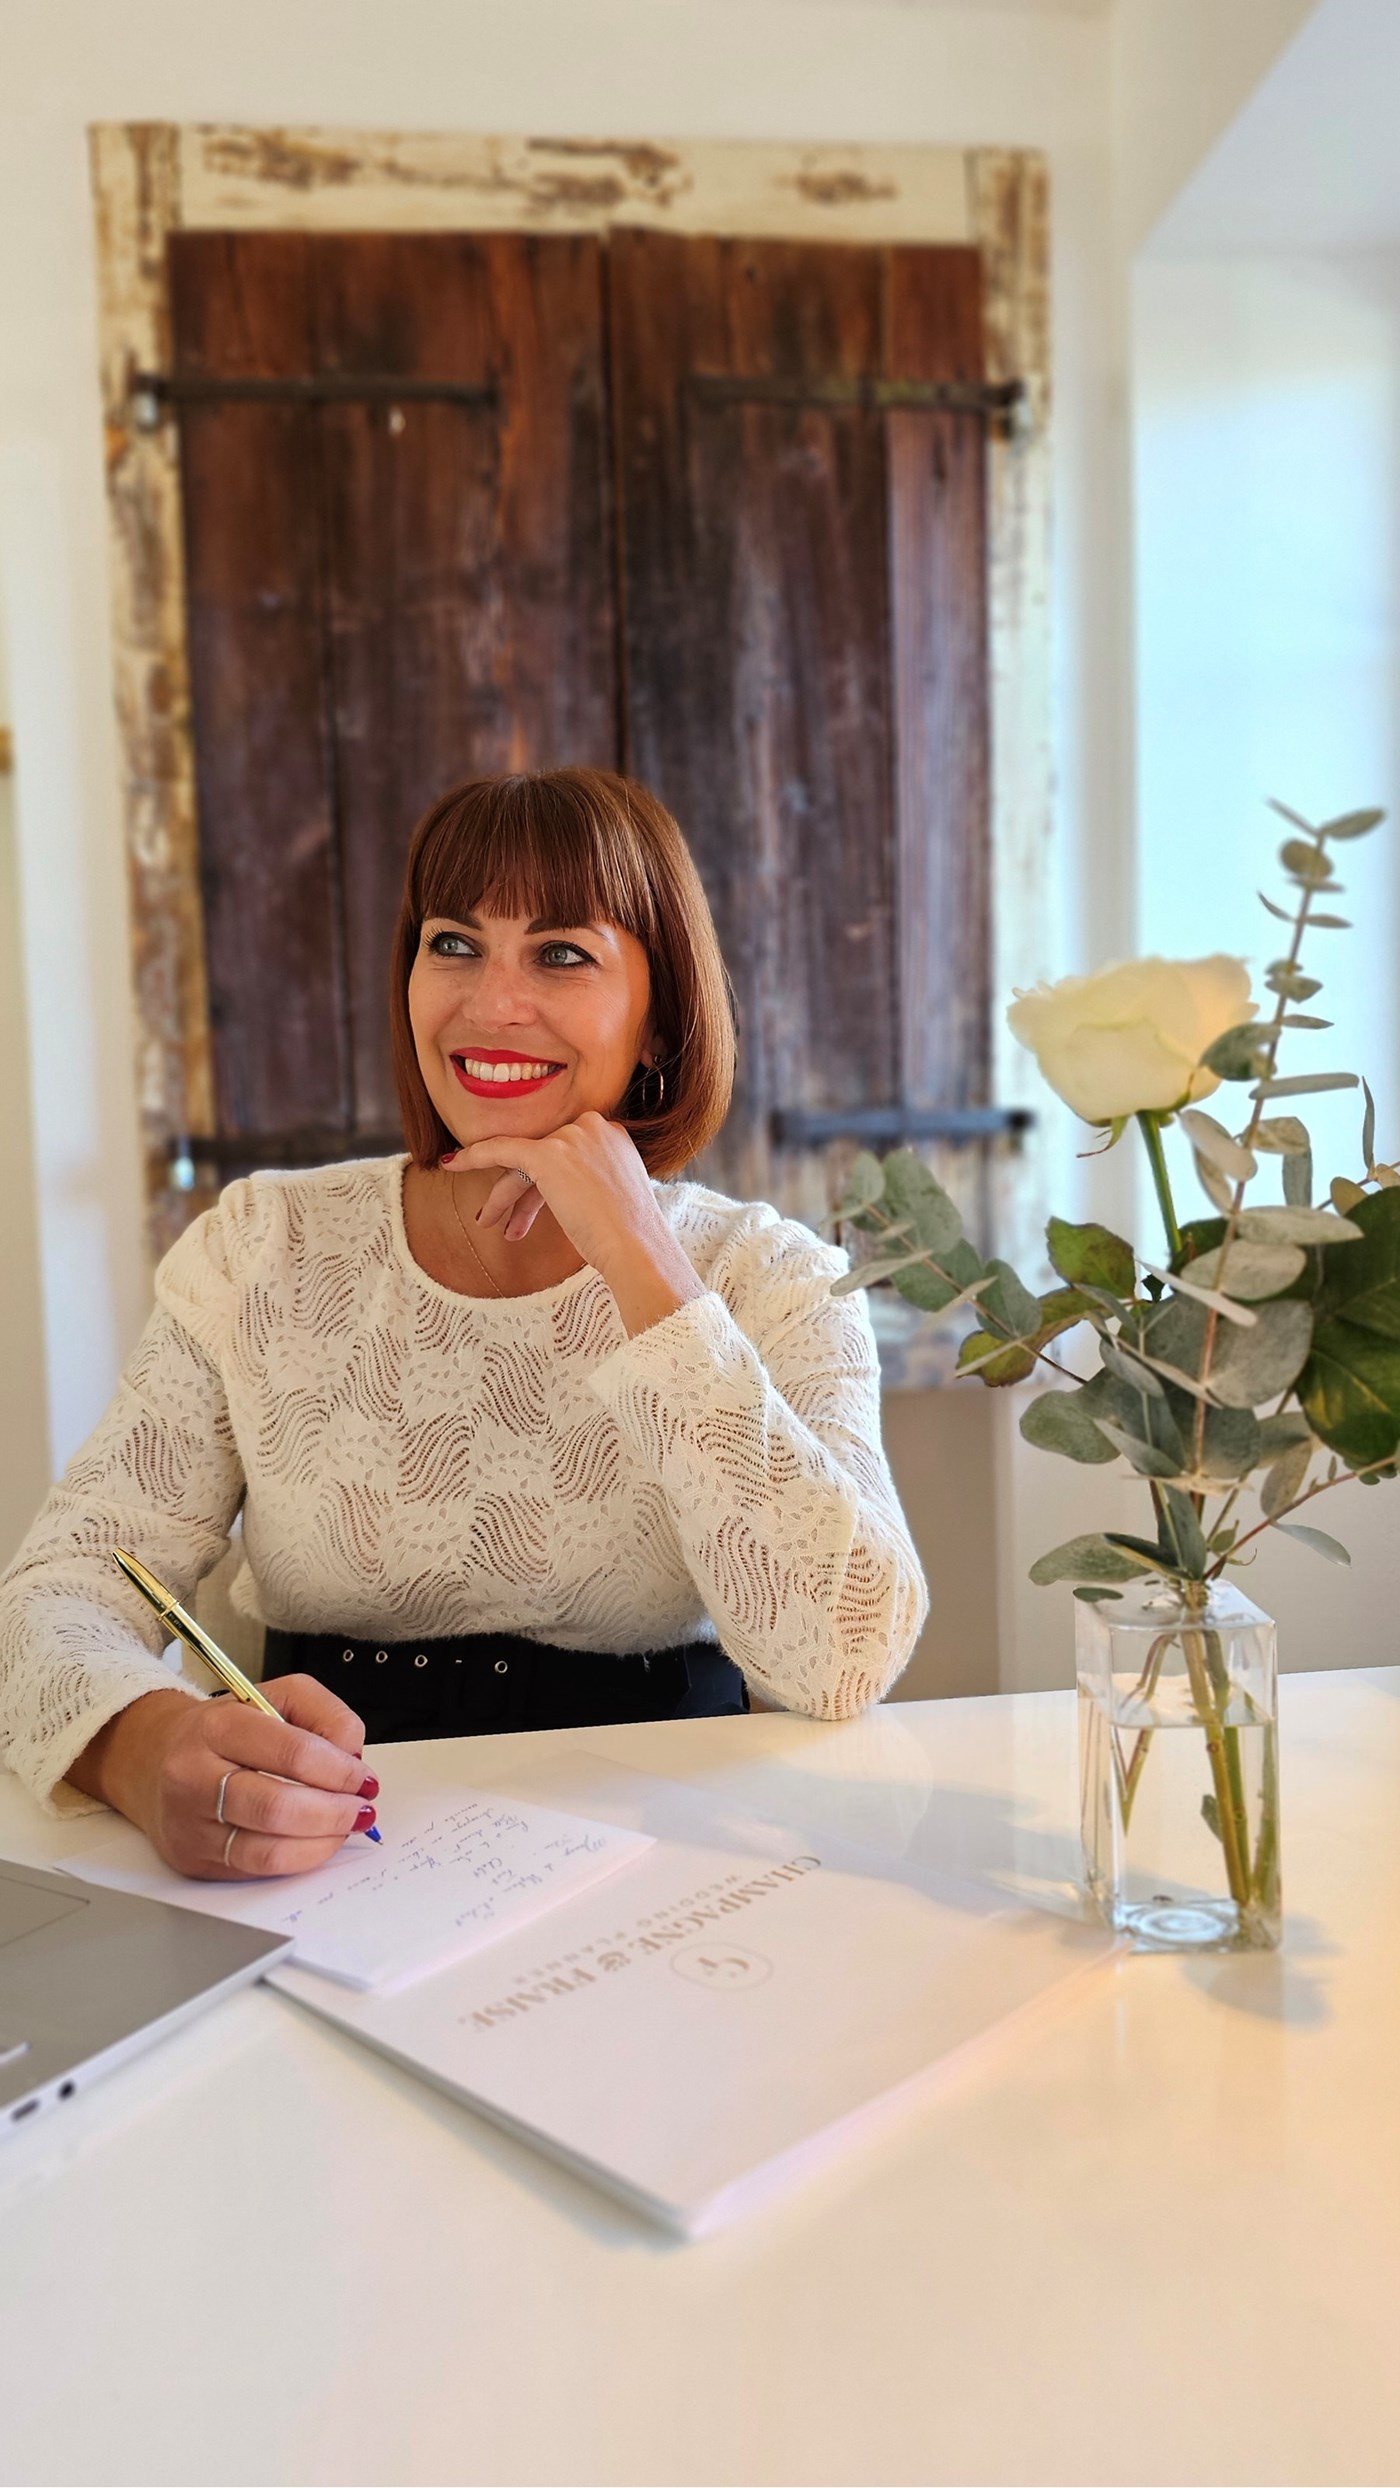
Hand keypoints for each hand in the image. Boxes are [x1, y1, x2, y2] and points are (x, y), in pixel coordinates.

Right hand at [71, 1679, 376, 1881]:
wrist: (156, 1760)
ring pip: (269, 1850)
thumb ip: (325, 1715)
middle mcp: (194, 1776)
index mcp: (217, 1727)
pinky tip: (316, 1842)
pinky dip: (298, 1859)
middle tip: (361, 1808)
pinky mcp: (193, 1860)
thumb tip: (353, 1756)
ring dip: (322, 1842)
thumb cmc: (226, 1730)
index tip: (363, 1778)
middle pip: (279, 1807)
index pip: (292, 1753)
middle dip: (334, 1812)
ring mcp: (190, 1824)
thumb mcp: (276, 1698)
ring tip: (345, 1826)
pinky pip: (257, 1870)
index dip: (339, 1771)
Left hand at [444, 1108, 675, 1282]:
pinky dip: (474, 1156)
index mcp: (613, 1134)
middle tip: (511, 1224)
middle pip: (543, 1158)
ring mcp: (571, 1138)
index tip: (537, 1204)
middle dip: (524, 1194)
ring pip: (522, 1163)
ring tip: (490, 1224)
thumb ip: (592, 1180)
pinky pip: (501, 1150)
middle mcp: (593, 1127)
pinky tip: (453, 1163)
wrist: (636, 1246)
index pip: (567, 1152)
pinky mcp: (548, 1154)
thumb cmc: (629, 1235)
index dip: (547, 1184)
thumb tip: (570, 1191)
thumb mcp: (615, 1196)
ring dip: (505, 1197)